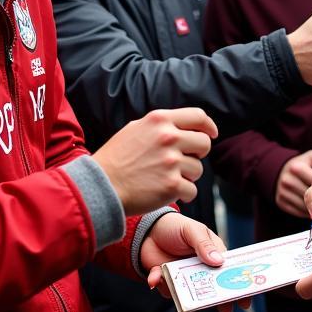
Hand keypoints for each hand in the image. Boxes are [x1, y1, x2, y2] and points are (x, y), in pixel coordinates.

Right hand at [93, 108, 217, 214]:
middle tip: (183, 163)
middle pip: (204, 143)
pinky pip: (192, 190)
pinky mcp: (172, 185)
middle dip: (197, 154)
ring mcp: (171, 162)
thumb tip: (183, 127)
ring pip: (198, 169)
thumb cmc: (115, 160)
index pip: (198, 116)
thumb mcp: (135, 129)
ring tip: (166, 179)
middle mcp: (168, 137)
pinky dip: (182, 195)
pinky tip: (167, 193)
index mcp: (159, 120)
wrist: (100, 186)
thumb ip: (160, 126)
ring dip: (187, 176)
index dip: (208, 126)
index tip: (211, 134)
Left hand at [141, 213, 249, 311]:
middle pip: (214, 288)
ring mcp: (184, 277)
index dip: (238, 286)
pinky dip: (160, 285)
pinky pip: (166, 290)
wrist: (147, 229)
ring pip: (191, 294)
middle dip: (220, 301)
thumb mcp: (192, 230)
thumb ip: (204, 244)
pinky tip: (154, 279)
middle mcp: (200, 269)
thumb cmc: (175, 227)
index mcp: (212, 255)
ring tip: (184, 298)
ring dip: (187, 296)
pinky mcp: (167, 281)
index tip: (245, 300)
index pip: (229, 271)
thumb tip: (218, 261)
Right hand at [275, 148, 311, 217]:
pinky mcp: (280, 202)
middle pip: (311, 196)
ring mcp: (283, 192)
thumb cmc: (299, 165)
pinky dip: (308, 213)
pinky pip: (299, 212)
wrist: (276, 173)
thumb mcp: (310, 158)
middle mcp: (288, 180)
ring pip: (305, 206)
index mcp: (297, 168)